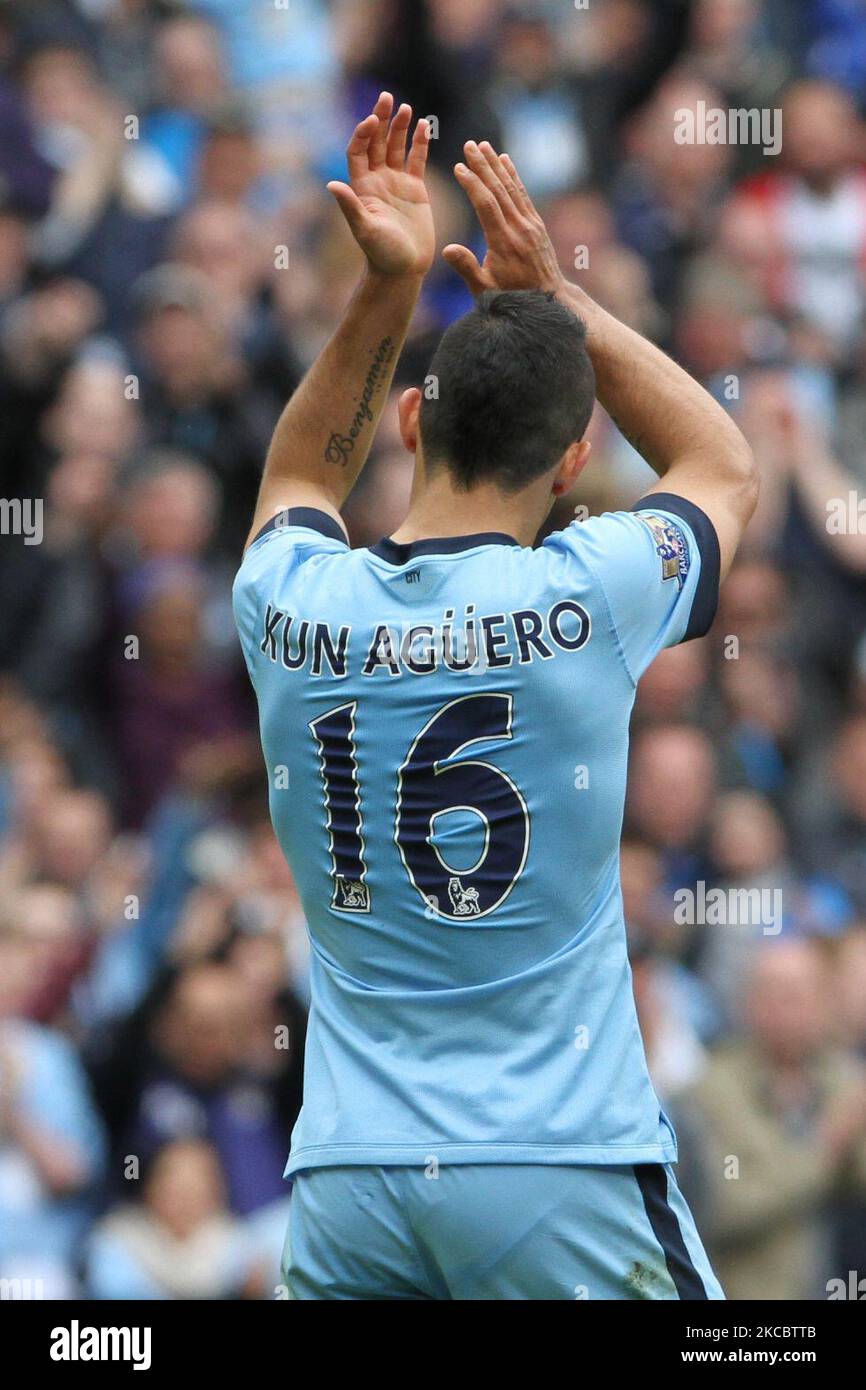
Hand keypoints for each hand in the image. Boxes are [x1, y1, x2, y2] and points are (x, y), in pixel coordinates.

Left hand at [327, 92, 433, 278]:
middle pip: (376, 142)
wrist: (403, 270)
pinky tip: (425, 126)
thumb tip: (332, 184)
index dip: (363, 133)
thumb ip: (350, 206)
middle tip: (387, 98)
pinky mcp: (415, 189)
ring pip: (396, 147)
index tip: (372, 121)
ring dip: (400, 127)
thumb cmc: (381, 254)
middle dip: (381, 120)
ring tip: (407, 109)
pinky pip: (417, 160)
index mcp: (362, 187)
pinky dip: (420, 143)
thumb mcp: (364, 230)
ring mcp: (396, 183)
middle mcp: (377, 180)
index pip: (358, 150)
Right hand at [444, 142, 564, 295]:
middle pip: (499, 189)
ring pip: (511, 188)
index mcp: (504, 243)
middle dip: (483, 165)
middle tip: (469, 144)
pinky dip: (513, 176)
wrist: (549, 301)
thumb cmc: (511, 298)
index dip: (472, 183)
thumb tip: (447, 249)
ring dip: (497, 165)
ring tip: (484, 146)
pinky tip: (506, 161)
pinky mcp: (537, 224)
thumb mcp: (485, 290)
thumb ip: (467, 268)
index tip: (459, 167)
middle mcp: (519, 229)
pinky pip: (523, 194)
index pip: (486, 204)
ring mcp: (531, 225)